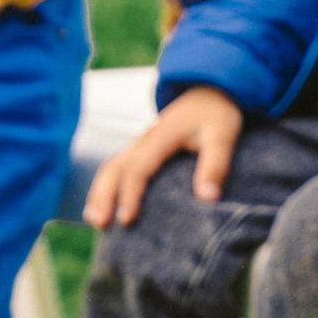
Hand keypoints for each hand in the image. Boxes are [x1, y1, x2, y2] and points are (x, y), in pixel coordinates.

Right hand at [84, 86, 243, 227]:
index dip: (130, 194)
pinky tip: (107, 206)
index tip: (126, 220)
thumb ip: (216, 165)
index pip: (138, 167)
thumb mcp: (223, 136)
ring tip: (95, 221)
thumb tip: (208, 198)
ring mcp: (141, 144)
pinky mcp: (144, 149)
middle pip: (115, 167)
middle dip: (104, 195)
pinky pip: (118, 167)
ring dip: (100, 192)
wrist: (212, 93)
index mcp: (162, 136)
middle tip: (100, 224)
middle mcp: (145, 139)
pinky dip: (108, 186)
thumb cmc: (217, 115)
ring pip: (112, 167)